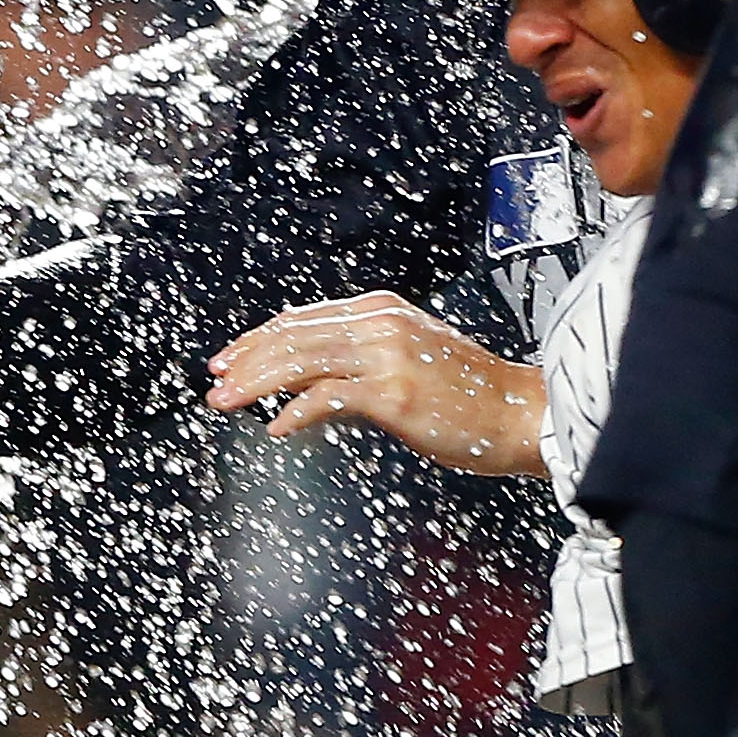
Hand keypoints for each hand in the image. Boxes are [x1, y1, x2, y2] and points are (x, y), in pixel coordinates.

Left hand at [206, 291, 543, 472]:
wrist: (522, 413)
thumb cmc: (469, 395)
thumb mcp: (406, 361)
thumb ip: (356, 364)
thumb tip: (300, 388)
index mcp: (381, 309)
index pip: (300, 319)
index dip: (256, 340)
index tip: (226, 361)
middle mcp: (380, 322)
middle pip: (291, 336)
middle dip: (244, 362)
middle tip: (215, 385)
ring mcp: (386, 354)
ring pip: (299, 361)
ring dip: (255, 384)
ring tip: (228, 402)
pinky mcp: (392, 390)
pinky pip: (326, 397)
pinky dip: (295, 412)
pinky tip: (277, 427)